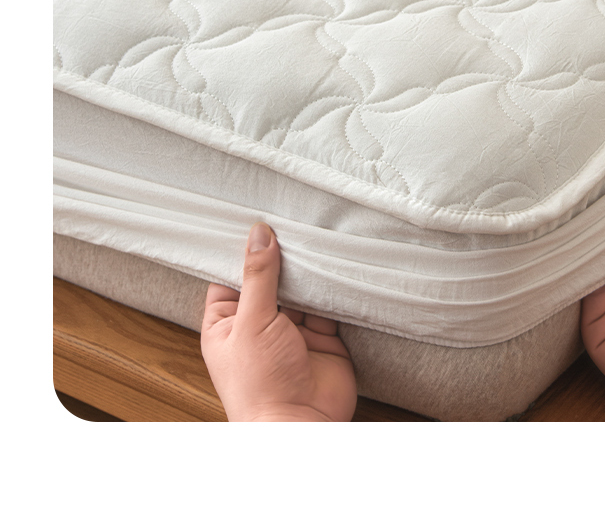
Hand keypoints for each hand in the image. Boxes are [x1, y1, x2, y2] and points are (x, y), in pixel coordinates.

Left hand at [201, 223, 356, 420]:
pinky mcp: (322, 338)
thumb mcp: (252, 321)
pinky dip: (331, 290)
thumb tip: (259, 236)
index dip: (243, 252)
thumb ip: (259, 277)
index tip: (257, 221)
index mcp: (226, 322)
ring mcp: (291, 332)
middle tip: (292, 224)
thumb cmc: (259, 384)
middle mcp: (258, 324)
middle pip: (269, 280)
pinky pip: (327, 306)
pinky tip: (334, 268)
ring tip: (315, 240)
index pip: (230, 277)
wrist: (299, 425)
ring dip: (308, 273)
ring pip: (300, 291)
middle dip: (281, 258)